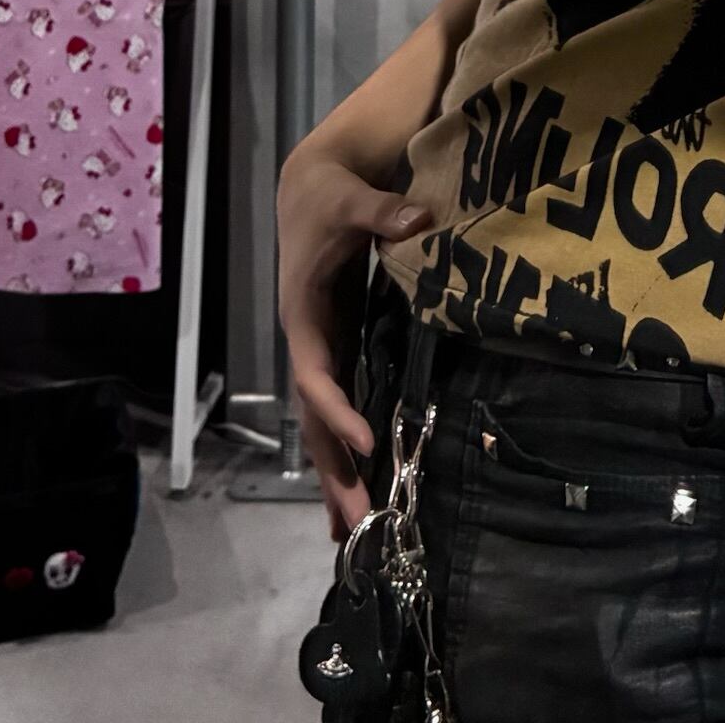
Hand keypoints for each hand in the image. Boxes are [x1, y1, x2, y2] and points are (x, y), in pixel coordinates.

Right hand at [276, 142, 429, 538]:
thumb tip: (420, 219)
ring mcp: (322, 350)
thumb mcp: (351, 199)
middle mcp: (308, 344)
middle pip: (316, 421)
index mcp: (304, 316)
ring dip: (337, 475)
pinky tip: (362, 482)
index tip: (366, 443)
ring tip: (352, 536)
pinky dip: (346, 448)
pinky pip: (339, 408)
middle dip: (334, 473)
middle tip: (357, 529)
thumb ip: (380, 212)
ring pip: (323, 425)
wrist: (309, 188)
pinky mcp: (338, 348)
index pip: (317, 376)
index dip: (338, 410)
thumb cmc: (329, 195)